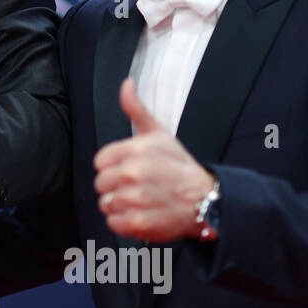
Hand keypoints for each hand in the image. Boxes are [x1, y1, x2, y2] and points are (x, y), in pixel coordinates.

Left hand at [92, 78, 214, 242]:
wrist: (207, 199)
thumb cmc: (179, 166)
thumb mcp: (159, 133)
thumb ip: (137, 109)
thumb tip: (126, 83)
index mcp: (136, 149)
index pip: (100, 161)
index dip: (113, 166)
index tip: (130, 169)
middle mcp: (135, 173)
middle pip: (100, 183)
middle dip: (114, 187)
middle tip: (136, 187)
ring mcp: (137, 199)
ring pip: (105, 204)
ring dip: (119, 205)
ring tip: (140, 201)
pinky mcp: (140, 223)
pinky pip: (113, 223)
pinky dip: (124, 223)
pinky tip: (141, 215)